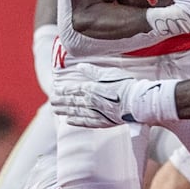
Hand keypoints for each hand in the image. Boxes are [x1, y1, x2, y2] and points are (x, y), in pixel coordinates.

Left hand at [52, 64, 176, 127]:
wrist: (138, 102)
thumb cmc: (126, 85)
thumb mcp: (109, 73)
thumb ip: (93, 71)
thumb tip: (80, 66)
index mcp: (91, 88)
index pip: (73, 90)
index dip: (63, 90)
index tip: (55, 90)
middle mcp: (90, 101)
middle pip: (71, 102)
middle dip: (60, 101)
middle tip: (51, 102)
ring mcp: (96, 113)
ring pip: (76, 112)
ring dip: (65, 111)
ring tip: (56, 111)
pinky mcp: (103, 122)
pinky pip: (86, 122)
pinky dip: (76, 122)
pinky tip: (69, 122)